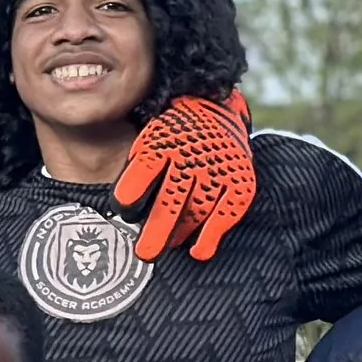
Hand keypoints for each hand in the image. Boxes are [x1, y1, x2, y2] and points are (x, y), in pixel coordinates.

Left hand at [114, 92, 256, 262]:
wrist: (215, 108)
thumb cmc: (171, 136)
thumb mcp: (148, 140)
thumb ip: (137, 169)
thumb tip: (122, 208)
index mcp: (163, 142)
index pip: (146, 167)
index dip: (133, 187)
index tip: (123, 205)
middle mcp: (192, 156)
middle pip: (172, 197)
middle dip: (157, 228)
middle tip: (144, 253)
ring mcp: (218, 169)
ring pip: (197, 209)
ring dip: (179, 233)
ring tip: (163, 249)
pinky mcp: (240, 180)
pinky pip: (228, 212)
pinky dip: (212, 235)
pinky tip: (198, 252)